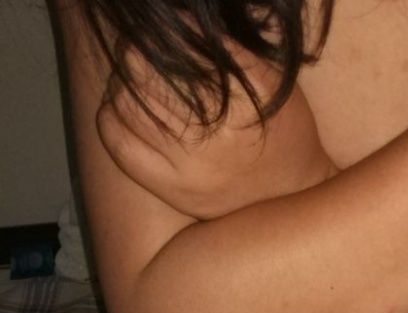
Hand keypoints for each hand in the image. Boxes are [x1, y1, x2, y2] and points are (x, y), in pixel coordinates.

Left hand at [96, 44, 336, 218]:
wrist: (294, 192)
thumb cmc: (282, 127)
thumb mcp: (270, 78)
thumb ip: (226, 49)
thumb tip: (175, 23)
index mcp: (246, 93)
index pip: (178, 43)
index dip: (162, 33)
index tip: (161, 34)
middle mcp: (217, 131)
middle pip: (142, 69)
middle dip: (135, 53)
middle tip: (139, 53)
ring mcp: (192, 165)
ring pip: (125, 104)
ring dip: (121, 84)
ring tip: (135, 83)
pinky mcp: (174, 189)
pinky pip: (120, 144)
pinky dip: (111, 118)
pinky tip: (124, 113)